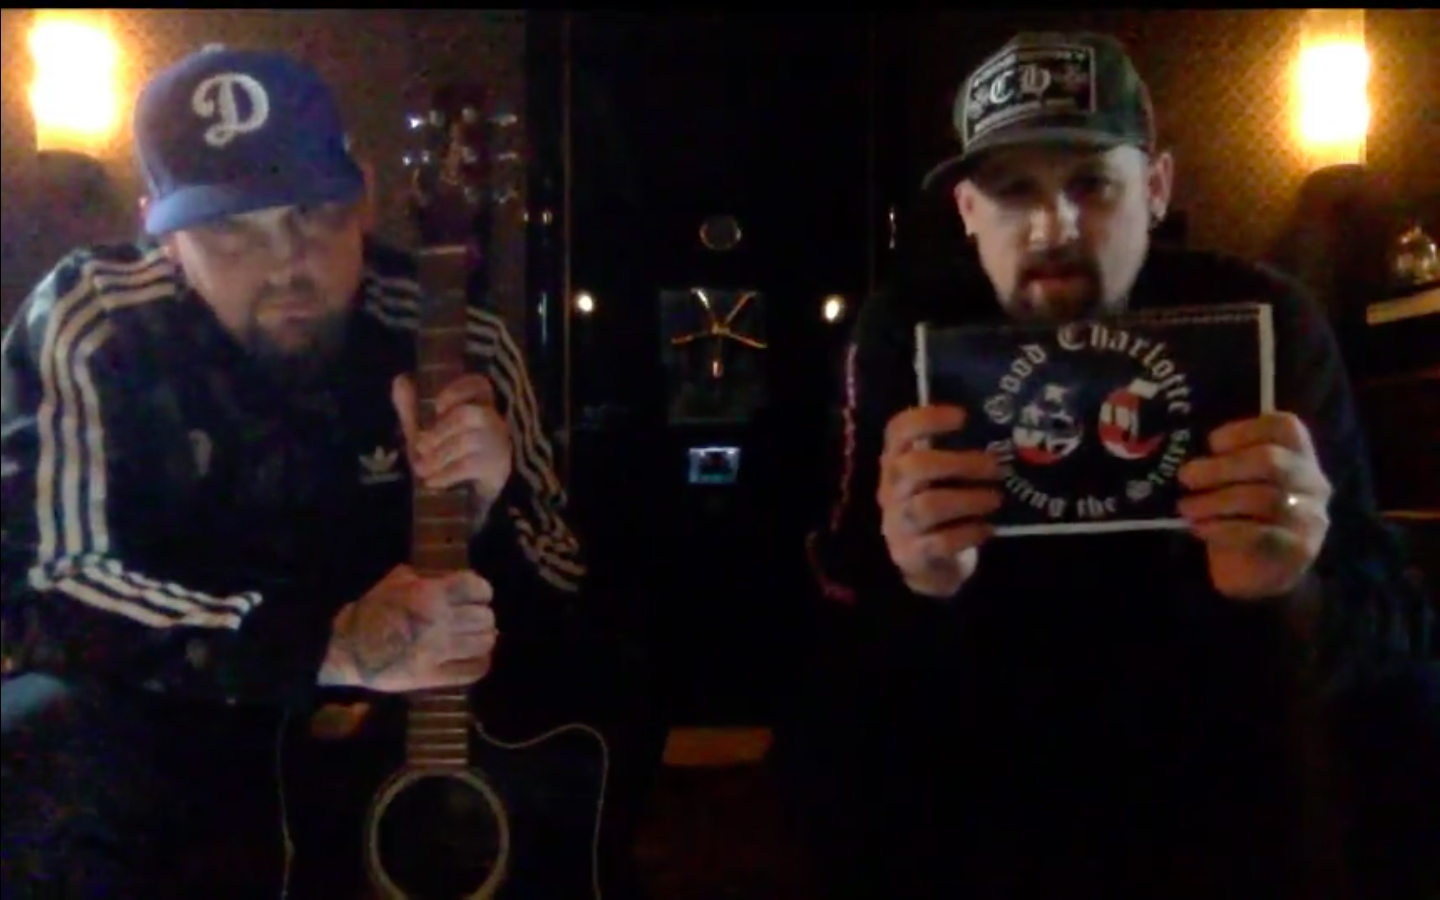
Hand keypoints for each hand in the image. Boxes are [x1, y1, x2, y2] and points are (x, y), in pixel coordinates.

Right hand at [319, 565, 497, 692]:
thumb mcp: (398, 580)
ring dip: (483, 639)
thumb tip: (457, 582)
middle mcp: (439, 622)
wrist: (348, 649)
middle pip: (485, 618)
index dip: (481, 592)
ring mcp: (438, 651)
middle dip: (482, 617)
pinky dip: (480, 663)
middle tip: (474, 620)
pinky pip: (473, 670)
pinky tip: (473, 658)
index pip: (478, 588)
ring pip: (484, 643)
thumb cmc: (372, 610)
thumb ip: (431, 579)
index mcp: (430, 594)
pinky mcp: (434, 677)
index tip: (477, 596)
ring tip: (474, 639)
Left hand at [393, 373, 512, 505]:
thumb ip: (412, 407)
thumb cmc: (446, 456)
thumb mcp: (425, 431)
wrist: (466, 498)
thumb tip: (401, 380)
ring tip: (422, 469)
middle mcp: (493, 420)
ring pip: (468, 440)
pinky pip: (470, 466)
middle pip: (468, 414)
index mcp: (477, 404)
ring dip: (439, 455)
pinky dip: (446, 474)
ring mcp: (498, 444)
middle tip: (420, 446)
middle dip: (439, 430)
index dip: (459, 390)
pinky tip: (432, 481)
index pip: (479, 385)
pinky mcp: (497, 468)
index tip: (438, 406)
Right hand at [878, 404, 1003, 598]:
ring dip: (969, 500)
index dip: (927, 419)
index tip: (962, 417)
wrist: (924, 564)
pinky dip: (969, 533)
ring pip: (927, 505)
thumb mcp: (936, 477)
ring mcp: (897, 523)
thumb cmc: (938, 504)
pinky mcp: (911, 554)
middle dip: (959, 463)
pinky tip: (987, 529)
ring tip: (996, 499)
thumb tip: (1000, 429)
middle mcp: (890, 489)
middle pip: (914, 467)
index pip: (898, 431)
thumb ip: (954, 453)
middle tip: (995, 466)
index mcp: (895, 461)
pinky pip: (940, 542)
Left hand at [1177, 412, 1331, 600]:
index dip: (1244, 430)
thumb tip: (1182, 448)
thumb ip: (1222, 461)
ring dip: (1216, 501)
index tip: (1211, 443)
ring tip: (1186, 507)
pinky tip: (1200, 528)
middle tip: (1185, 477)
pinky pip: (1261, 534)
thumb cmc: (1239, 513)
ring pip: (1265, 499)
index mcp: (1297, 454)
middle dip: (1221, 468)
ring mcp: (1310, 515)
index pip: (1284, 426)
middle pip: (1271, 462)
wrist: (1256, 570)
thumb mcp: (1232, 480)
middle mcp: (1312, 480)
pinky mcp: (1299, 548)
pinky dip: (1223, 529)